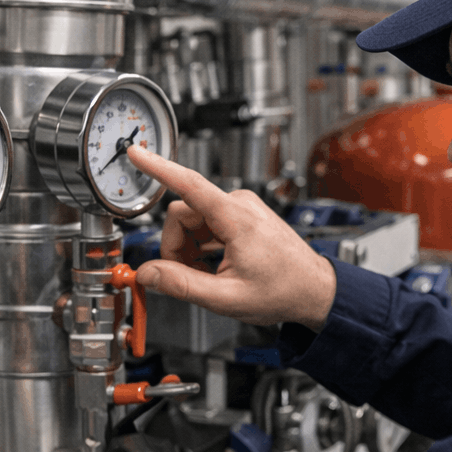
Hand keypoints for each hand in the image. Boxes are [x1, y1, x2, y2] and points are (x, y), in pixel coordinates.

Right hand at [127, 146, 336, 330]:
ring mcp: (242, 208)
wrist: (314, 290)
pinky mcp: (243, 215)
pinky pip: (207, 224)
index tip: (136, 154)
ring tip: (209, 275)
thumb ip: (182, 285)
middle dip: (176, 246)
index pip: (188, 184)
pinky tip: (216, 268)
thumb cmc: (283, 291)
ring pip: (193, 221)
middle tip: (187, 276)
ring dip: (189, 249)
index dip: (157, 168)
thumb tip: (148, 274)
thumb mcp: (227, 297)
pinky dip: (202, 247)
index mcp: (236, 218)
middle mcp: (239, 205)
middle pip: (182, 214)